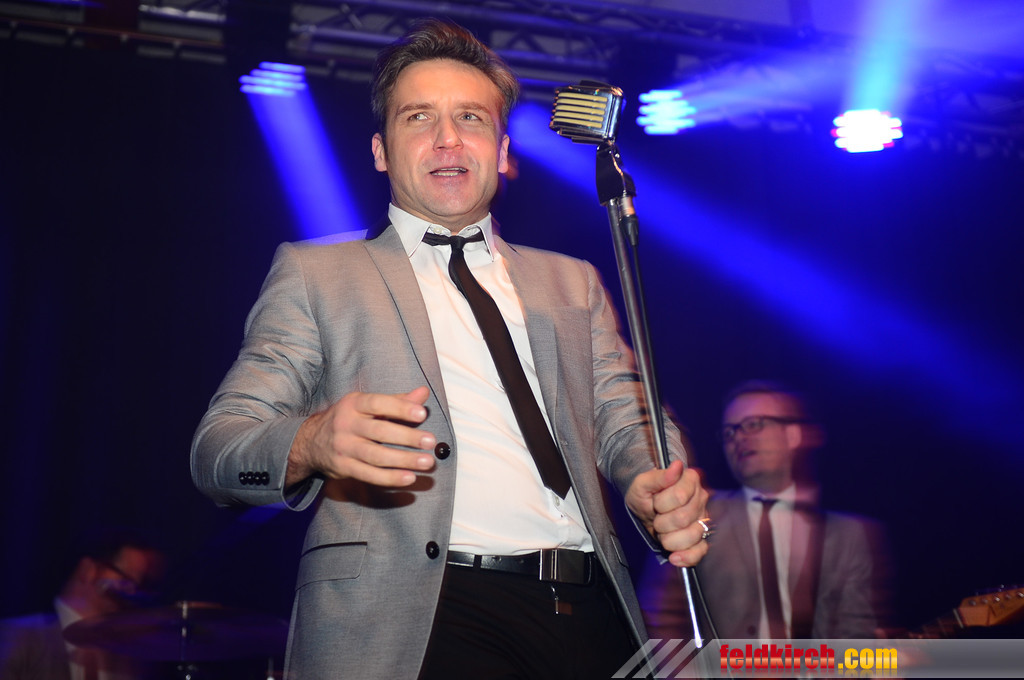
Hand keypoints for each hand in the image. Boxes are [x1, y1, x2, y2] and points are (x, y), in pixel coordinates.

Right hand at [286, 386, 436, 487]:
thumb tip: (423, 392)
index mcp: (354, 404)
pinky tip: (409, 478)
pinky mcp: (343, 467)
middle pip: (380, 431)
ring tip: (427, 462)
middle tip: (430, 442)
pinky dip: (390, 478)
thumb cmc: (349, 419)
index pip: (378, 403)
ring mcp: (344, 447)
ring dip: (404, 460)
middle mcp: (347, 424)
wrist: (310, 442)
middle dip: (407, 437)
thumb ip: (397, 400)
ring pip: (376, 456)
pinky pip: (369, 475)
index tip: (422, 413)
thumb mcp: (367, 405)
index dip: (400, 407)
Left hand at [625, 460, 709, 566]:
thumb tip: (676, 465)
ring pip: (692, 536)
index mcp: (690, 480)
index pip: (679, 496)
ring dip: (669, 538)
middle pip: (683, 518)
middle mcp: (701, 498)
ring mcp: (703, 518)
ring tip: (662, 531)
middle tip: (657, 517)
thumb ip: (659, 476)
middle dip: (662, 521)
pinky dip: (686, 556)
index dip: (661, 503)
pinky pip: (700, 551)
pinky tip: (674, 557)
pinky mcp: (702, 537)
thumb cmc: (645, 492)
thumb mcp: (643, 483)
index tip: (655, 501)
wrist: (645, 506)